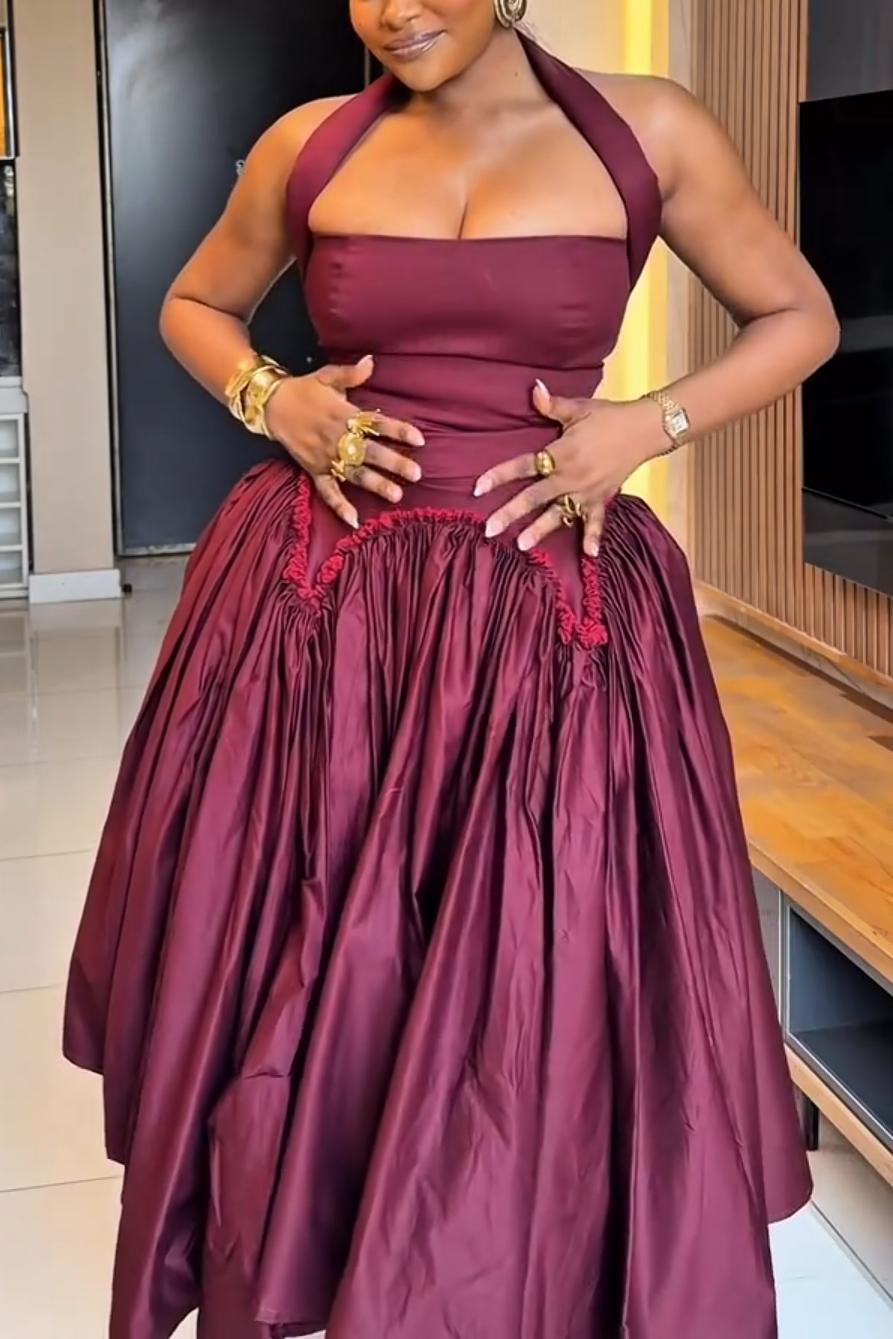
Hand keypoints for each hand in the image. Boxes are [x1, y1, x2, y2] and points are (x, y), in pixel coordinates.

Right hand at [265, 355, 424, 527]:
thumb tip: (372, 362)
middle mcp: (338, 437)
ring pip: (354, 472)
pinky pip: (327, 490)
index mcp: (345, 414)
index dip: (398, 431)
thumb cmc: (304, 390)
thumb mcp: (327, 376)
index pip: (377, 424)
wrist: (271, 404)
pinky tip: (353, 520)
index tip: (419, 440)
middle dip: (393, 463)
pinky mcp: (314, 470)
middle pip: (370, 452)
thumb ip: (351, 373)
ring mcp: (326, 456)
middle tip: (415, 474)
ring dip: (375, 484)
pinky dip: (339, 505)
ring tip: (396, 495)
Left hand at [474, 381, 660, 555]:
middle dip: (511, 513)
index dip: (499, 476)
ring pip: (559, 514)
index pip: (524, 466)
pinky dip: (594, 537)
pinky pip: (596, 521)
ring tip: (522, 546)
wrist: (644, 429)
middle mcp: (570, 477)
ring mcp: (586, 491)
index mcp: (561, 454)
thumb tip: (533, 388)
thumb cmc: (609, 416)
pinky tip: (589, 556)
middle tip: (489, 530)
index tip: (478, 488)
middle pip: (534, 497)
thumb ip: (552, 405)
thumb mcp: (579, 408)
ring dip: (541, 530)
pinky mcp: (602, 499)